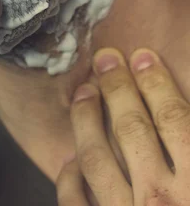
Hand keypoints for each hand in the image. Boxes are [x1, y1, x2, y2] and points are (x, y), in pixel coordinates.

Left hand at [56, 47, 189, 204]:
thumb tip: (184, 114)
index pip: (174, 119)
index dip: (157, 83)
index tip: (143, 57)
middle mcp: (160, 198)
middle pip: (133, 130)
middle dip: (119, 88)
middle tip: (106, 59)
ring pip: (97, 159)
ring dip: (87, 120)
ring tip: (84, 92)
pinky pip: (76, 205)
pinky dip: (71, 181)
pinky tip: (71, 162)